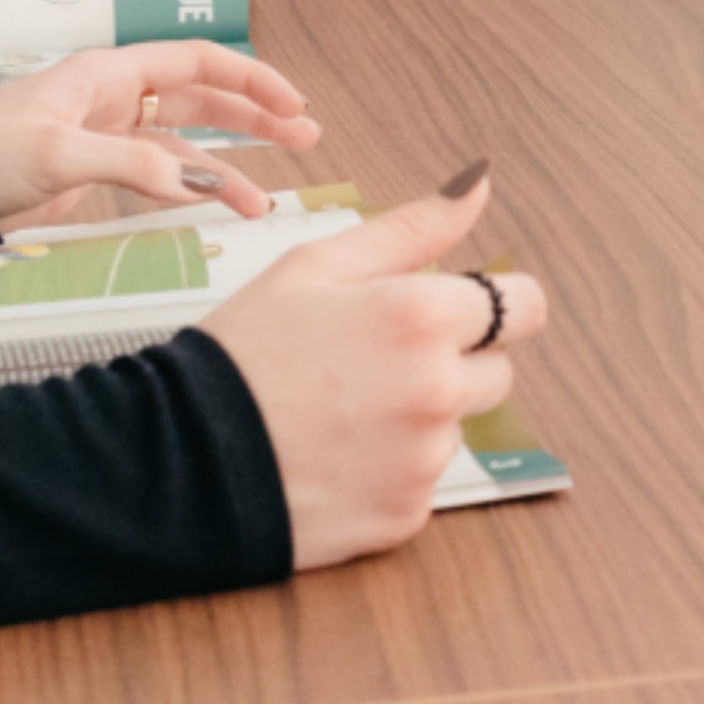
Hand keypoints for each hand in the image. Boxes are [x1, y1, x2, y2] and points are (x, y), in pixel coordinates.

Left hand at [0, 41, 321, 233]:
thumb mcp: (58, 155)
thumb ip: (131, 165)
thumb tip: (196, 184)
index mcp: (107, 74)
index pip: (196, 63)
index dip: (249, 79)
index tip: (291, 103)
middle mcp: (113, 97)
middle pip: (201, 98)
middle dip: (255, 116)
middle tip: (304, 136)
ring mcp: (107, 134)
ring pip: (184, 144)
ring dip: (226, 168)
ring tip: (262, 201)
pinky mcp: (97, 169)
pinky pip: (159, 174)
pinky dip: (189, 190)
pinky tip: (211, 208)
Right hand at [200, 168, 549, 569]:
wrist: (178, 458)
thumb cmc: (244, 351)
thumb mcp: (317, 267)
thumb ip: (412, 227)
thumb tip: (477, 187)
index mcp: (422, 317)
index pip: (525, 306)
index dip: (491, 303)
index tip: (455, 310)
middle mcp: (438, 391)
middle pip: (498, 371)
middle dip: (455, 360)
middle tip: (373, 360)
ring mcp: (424, 460)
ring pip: (456, 427)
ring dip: (420, 417)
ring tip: (342, 409)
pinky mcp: (405, 516)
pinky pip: (422, 481)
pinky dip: (391, 470)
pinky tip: (334, 454)